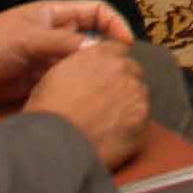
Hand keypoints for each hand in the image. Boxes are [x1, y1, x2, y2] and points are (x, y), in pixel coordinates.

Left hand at [0, 0, 136, 105]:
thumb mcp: (27, 39)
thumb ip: (63, 43)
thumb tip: (99, 50)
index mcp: (54, 15)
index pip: (95, 11)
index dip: (114, 23)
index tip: (125, 45)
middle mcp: (55, 35)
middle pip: (93, 39)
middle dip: (108, 53)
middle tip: (120, 73)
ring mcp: (48, 59)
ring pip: (81, 64)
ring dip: (93, 73)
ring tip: (107, 88)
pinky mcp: (40, 82)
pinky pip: (66, 82)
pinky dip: (77, 88)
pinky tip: (85, 99)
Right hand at [20, 38, 148, 169]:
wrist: (57, 142)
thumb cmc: (48, 112)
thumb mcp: (54, 76)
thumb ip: (77, 67)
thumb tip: (85, 73)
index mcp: (98, 55)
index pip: (116, 50)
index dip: (111, 65)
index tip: (106, 77)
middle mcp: (120, 68)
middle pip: (132, 70)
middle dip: (123, 82)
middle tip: (108, 101)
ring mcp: (135, 92)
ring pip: (140, 92)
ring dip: (130, 101)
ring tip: (111, 119)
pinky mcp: (143, 116)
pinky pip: (143, 116)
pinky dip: (134, 123)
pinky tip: (117, 133)